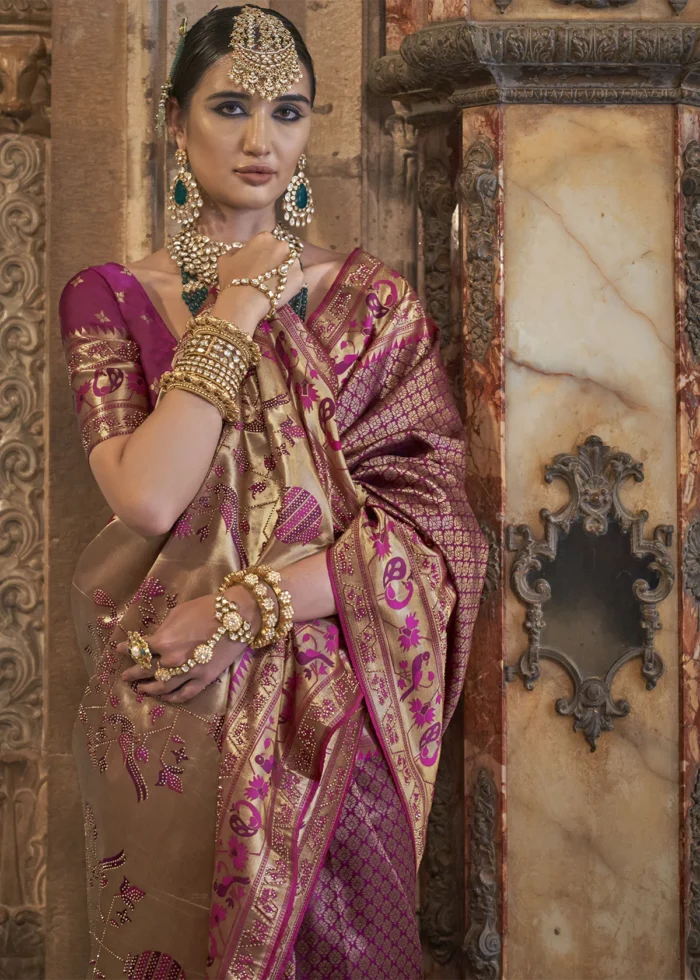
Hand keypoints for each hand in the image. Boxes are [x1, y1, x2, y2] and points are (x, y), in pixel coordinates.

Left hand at [116, 589, 255, 703]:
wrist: (239, 615)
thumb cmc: (208, 608)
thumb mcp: (179, 612)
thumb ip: (164, 629)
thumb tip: (155, 639)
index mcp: (164, 641)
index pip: (139, 649)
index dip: (128, 649)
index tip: (120, 649)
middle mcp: (173, 660)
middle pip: (147, 670)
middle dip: (134, 673)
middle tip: (125, 675)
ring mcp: (189, 672)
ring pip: (163, 687)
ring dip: (149, 688)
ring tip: (141, 688)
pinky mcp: (204, 679)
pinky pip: (185, 694)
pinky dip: (173, 697)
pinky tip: (166, 697)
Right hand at [213, 230, 303, 335]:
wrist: (244, 302)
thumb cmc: (232, 279)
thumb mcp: (225, 259)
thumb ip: (235, 251)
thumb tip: (239, 252)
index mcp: (264, 237)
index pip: (267, 242)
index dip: (263, 254)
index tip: (259, 265)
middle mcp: (282, 245)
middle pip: (282, 251)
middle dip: (276, 261)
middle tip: (267, 275)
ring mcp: (293, 262)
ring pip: (291, 265)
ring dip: (285, 272)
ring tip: (274, 285)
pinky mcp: (300, 277)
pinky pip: (296, 279)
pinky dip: (290, 285)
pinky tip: (280, 292)